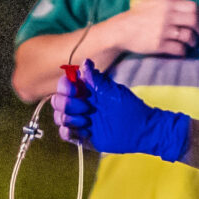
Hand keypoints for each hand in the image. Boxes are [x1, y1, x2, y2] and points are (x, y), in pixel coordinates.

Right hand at [54, 60, 191, 160]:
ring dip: (69, 119)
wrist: (141, 130)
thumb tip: (85, 62)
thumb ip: (97, 80)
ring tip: (87, 122)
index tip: (76, 90)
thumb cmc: (130, 108)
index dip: (65, 87)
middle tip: (87, 108)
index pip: (64, 85)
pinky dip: (69, 132)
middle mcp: (79, 104)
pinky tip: (85, 132)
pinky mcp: (82, 136)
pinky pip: (64, 134)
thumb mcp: (113, 92)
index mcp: (85, 91)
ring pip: (59, 117)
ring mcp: (79, 120)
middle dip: (67, 104)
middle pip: (57, 101)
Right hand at [112, 0, 198, 57]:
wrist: (121, 30)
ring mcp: (163, 32)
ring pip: (188, 36)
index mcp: (167, 4)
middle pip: (194, 21)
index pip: (193, 7)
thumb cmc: (138, 13)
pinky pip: (179, 49)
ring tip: (193, 42)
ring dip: (194, 41)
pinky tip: (183, 49)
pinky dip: (184, 51)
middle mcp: (167, 17)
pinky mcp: (159, 45)